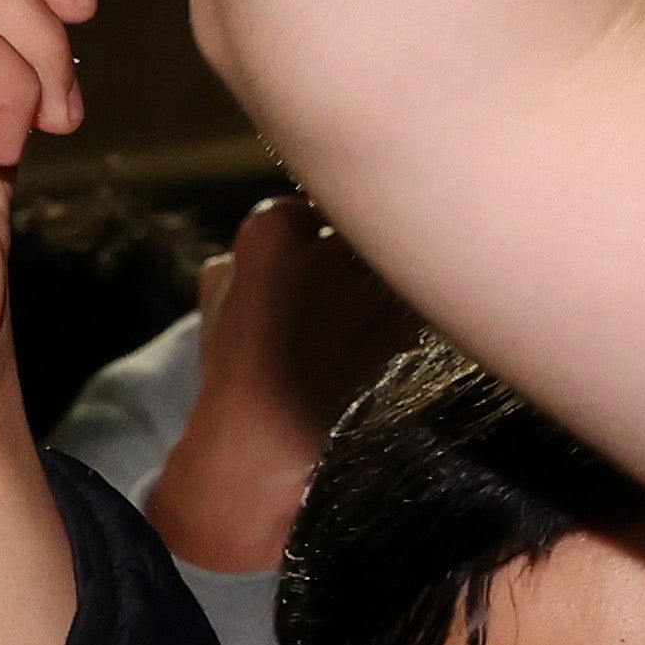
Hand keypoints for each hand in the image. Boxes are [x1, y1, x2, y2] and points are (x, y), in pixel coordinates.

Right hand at [148, 201, 424, 583]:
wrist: (266, 438)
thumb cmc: (237, 367)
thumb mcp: (218, 298)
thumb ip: (247, 253)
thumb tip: (282, 228)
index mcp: (269, 232)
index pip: (306, 206)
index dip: (310, 236)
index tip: (306, 266)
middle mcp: (325, 248)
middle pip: (364, 220)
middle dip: (365, 243)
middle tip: (350, 280)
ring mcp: (370, 283)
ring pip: (399, 252)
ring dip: (398, 271)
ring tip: (369, 310)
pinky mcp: (408, 319)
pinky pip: (426, 290)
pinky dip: (417, 305)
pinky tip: (392, 331)